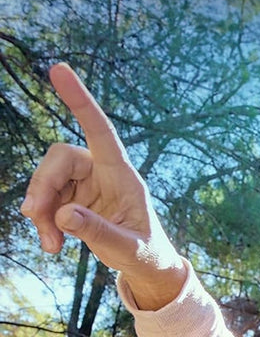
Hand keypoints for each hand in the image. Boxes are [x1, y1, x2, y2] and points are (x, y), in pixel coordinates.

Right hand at [20, 63, 184, 306]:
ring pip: (46, 180)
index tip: (60, 69)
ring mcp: (85, 185)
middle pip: (59, 158)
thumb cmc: (146, 254)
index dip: (81, 101)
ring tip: (50, 245)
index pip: (101, 131)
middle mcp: (102, 173)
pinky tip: (52, 244)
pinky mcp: (73, 199)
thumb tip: (65, 215)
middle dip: (42, 185)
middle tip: (35, 217)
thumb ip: (100, 232)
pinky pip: (46, 200)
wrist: (145, 267)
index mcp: (123, 176)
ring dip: (40, 210)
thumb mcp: (130, 249)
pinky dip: (43, 221)